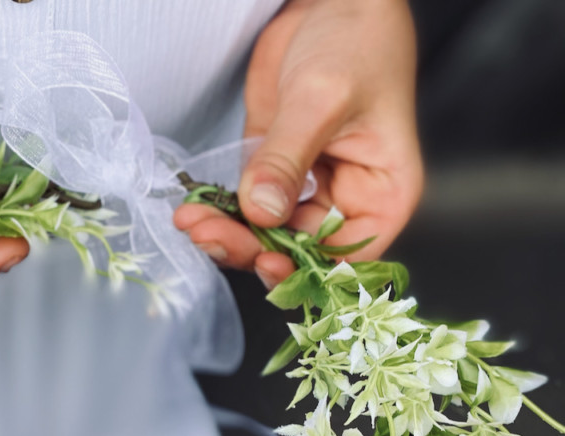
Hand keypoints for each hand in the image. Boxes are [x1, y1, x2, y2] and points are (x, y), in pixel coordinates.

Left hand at [174, 0, 422, 288]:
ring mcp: (306, 191)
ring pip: (265, 235)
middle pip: (297, 252)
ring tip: (191, 221)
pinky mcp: (273, 174)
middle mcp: (346, 203)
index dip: (306, 270)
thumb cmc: (356, 40)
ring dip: (227, 234)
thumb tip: (262, 212)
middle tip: (207, 235)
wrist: (329, 0)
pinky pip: (245, 209)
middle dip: (250, 248)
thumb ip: (288, 159)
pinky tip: (193, 209)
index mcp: (382, 197)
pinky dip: (220, 212)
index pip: (347, 258)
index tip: (264, 260)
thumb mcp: (322, 99)